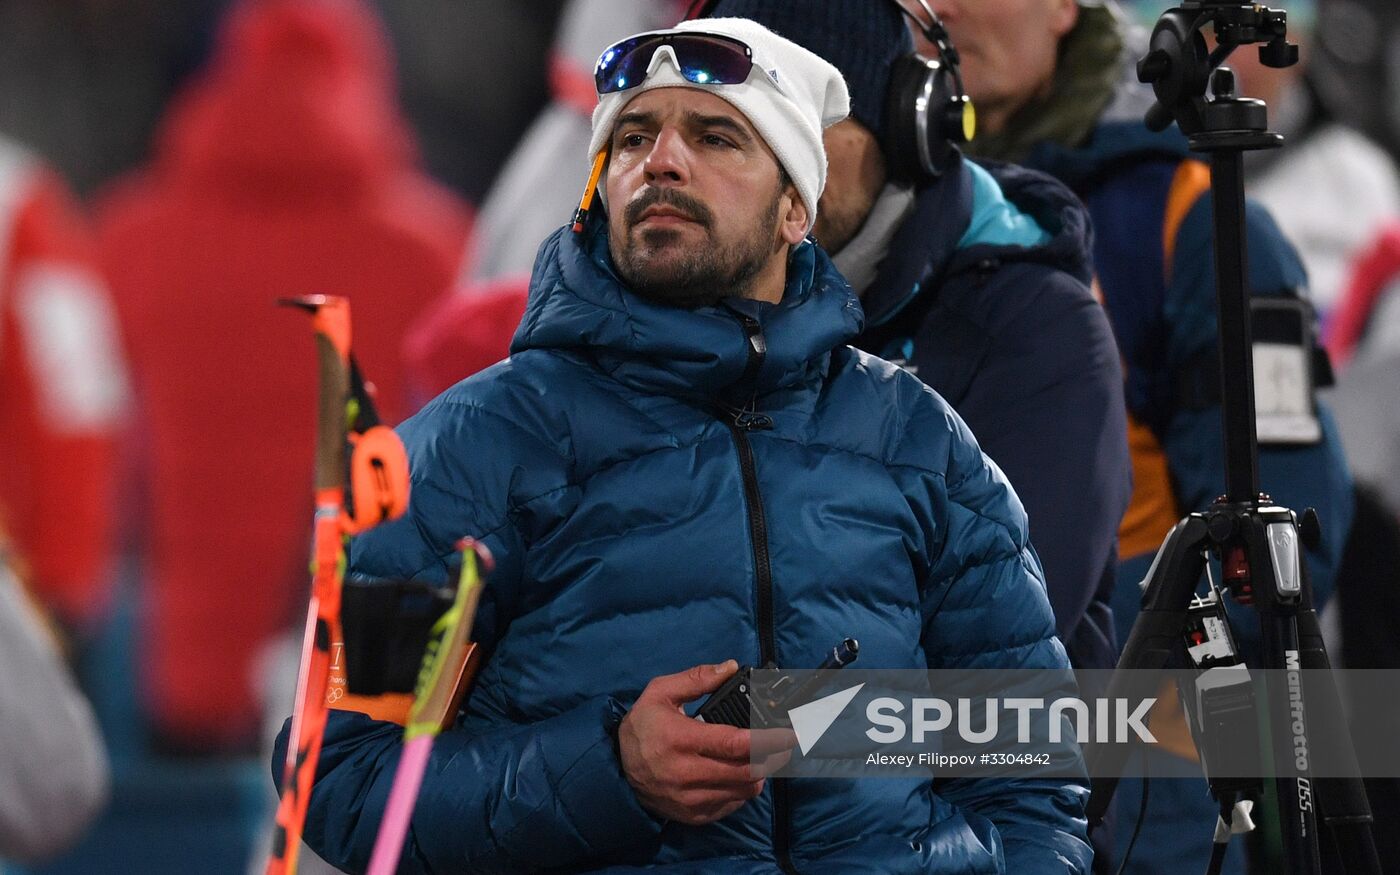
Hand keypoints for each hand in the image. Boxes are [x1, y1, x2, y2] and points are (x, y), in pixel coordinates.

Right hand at [618, 660, 793, 824]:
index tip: (790, 734)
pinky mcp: (693, 815)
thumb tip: (729, 667)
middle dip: (773, 757)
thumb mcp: (660, 692)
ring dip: (760, 774)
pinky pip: (732, 806)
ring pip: (743, 791)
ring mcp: (690, 799)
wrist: (617, 770)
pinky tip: (740, 775)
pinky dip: (743, 790)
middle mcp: (686, 773)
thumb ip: (697, 678)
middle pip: (746, 771)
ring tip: (762, 758)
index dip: (769, 740)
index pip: (735, 744)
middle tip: (783, 745)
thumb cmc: (642, 727)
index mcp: (680, 740)